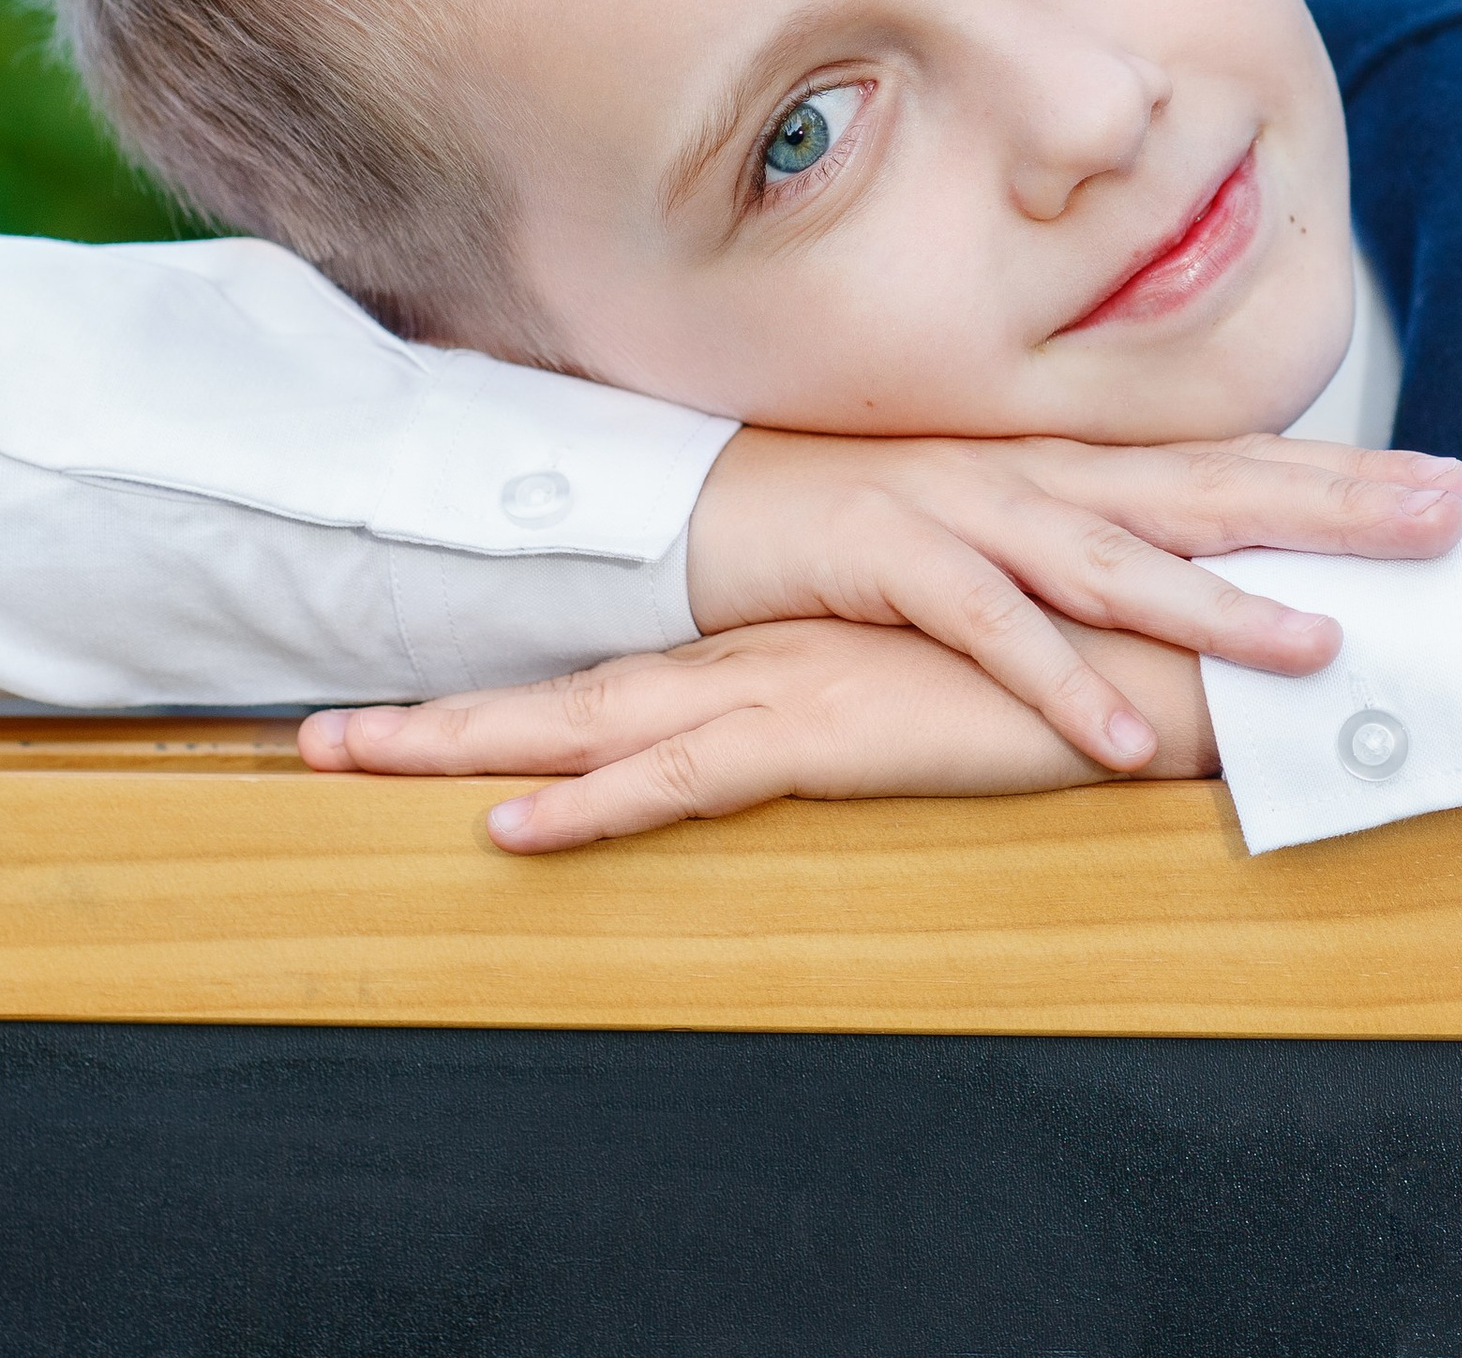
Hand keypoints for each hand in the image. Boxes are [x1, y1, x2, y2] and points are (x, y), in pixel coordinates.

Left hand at [299, 618, 1216, 850]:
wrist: (1143, 631)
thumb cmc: (1049, 651)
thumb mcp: (933, 669)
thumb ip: (868, 682)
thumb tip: (823, 705)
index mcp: (773, 644)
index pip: (619, 670)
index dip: (512, 697)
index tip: (410, 713)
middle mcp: (755, 654)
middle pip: (571, 689)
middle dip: (440, 719)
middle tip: (318, 738)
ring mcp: (780, 685)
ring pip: (594, 719)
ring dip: (468, 743)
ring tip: (350, 757)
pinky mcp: (825, 725)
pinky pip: (687, 775)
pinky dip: (594, 803)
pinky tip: (512, 830)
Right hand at [680, 425, 1461, 771]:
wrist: (702, 502)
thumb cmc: (859, 527)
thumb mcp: (989, 531)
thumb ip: (1082, 551)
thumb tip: (1186, 587)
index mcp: (1066, 468)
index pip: (1223, 464)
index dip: (1336, 475)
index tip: (1445, 484)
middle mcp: (1034, 474)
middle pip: (1203, 488)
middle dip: (1328, 506)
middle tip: (1445, 518)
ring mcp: (965, 508)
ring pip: (1111, 558)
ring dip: (1217, 605)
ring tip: (1317, 649)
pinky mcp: (891, 556)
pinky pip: (988, 630)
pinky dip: (1057, 682)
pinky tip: (1121, 739)